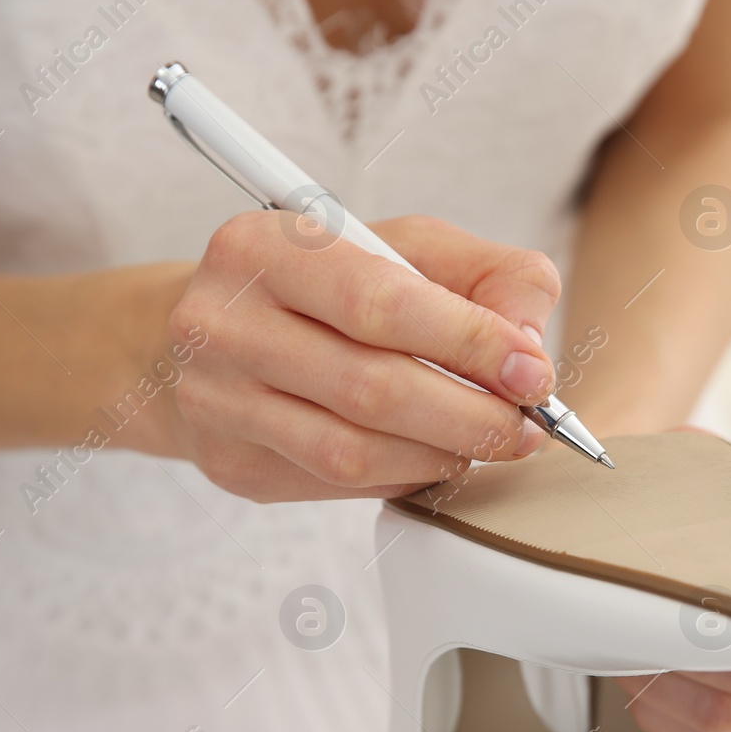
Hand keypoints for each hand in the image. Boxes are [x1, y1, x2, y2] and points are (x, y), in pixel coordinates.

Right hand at [161, 212, 561, 501]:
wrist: (199, 336)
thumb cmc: (318, 284)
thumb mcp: (401, 246)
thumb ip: (484, 274)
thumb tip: (528, 346)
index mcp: (265, 248)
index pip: (381, 302)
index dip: (470, 343)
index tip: (532, 372)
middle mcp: (224, 325)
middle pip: (371, 388)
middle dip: (471, 415)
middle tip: (527, 426)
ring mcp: (218, 403)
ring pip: (354, 452)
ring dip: (441, 454)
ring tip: (485, 441)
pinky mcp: (232, 465)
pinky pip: (338, 486)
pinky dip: (402, 475)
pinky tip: (428, 454)